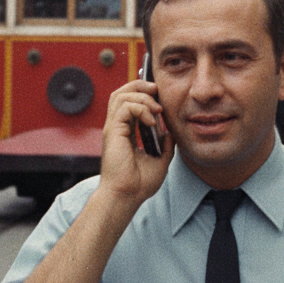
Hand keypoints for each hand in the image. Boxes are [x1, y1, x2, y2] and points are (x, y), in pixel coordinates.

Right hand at [99, 79, 174, 206]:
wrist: (127, 197)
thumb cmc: (138, 184)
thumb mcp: (160, 160)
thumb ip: (165, 145)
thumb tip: (170, 132)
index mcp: (125, 132)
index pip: (128, 102)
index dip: (142, 93)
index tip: (160, 97)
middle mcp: (117, 127)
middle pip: (121, 92)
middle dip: (140, 85)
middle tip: (157, 90)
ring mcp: (113, 128)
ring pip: (121, 95)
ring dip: (142, 96)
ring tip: (157, 108)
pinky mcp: (113, 132)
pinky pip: (125, 108)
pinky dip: (141, 109)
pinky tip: (151, 121)